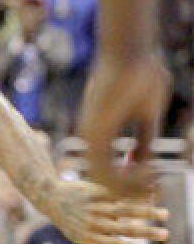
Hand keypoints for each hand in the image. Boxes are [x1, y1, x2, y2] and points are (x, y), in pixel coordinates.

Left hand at [35, 179, 167, 243]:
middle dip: (146, 232)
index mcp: (87, 235)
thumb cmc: (68, 219)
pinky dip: (136, 198)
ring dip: (147, 213)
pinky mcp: (95, 193)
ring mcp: (94, 206)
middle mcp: (92, 222)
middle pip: (124, 228)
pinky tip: (152, 198)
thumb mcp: (79, 235)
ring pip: (125, 211)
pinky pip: (119, 196)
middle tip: (165, 234)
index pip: (112, 243)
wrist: (51, 197)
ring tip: (164, 214)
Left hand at [78, 52, 170, 196]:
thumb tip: (142, 163)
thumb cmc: (141, 77)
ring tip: (155, 177)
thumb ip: (142, 141)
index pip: (106, 174)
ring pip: (103, 180)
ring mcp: (89, 135)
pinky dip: (129, 176)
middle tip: (155, 188)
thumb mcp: (145, 116)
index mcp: (98, 135)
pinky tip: (150, 169)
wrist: (131, 52)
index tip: (153, 184)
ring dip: (131, 186)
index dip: (129, 185)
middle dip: (131, 191)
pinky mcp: (95, 130)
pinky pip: (105, 168)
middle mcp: (89, 137)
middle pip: (103, 182)